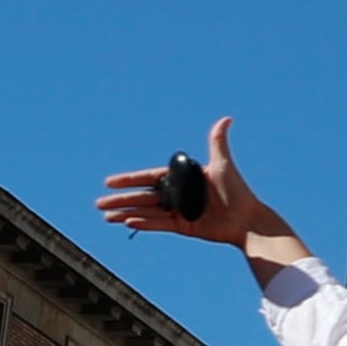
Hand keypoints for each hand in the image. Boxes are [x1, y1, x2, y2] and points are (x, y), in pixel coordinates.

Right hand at [96, 117, 263, 244]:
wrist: (248, 220)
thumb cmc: (239, 192)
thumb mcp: (224, 166)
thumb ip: (218, 143)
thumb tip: (226, 119)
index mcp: (183, 179)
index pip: (150, 178)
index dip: (129, 180)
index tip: (108, 182)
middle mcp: (179, 195)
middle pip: (144, 196)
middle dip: (121, 199)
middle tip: (99, 203)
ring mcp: (179, 211)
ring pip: (147, 211)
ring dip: (126, 212)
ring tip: (106, 216)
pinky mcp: (183, 226)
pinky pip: (159, 225)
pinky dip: (144, 224)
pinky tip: (127, 221)